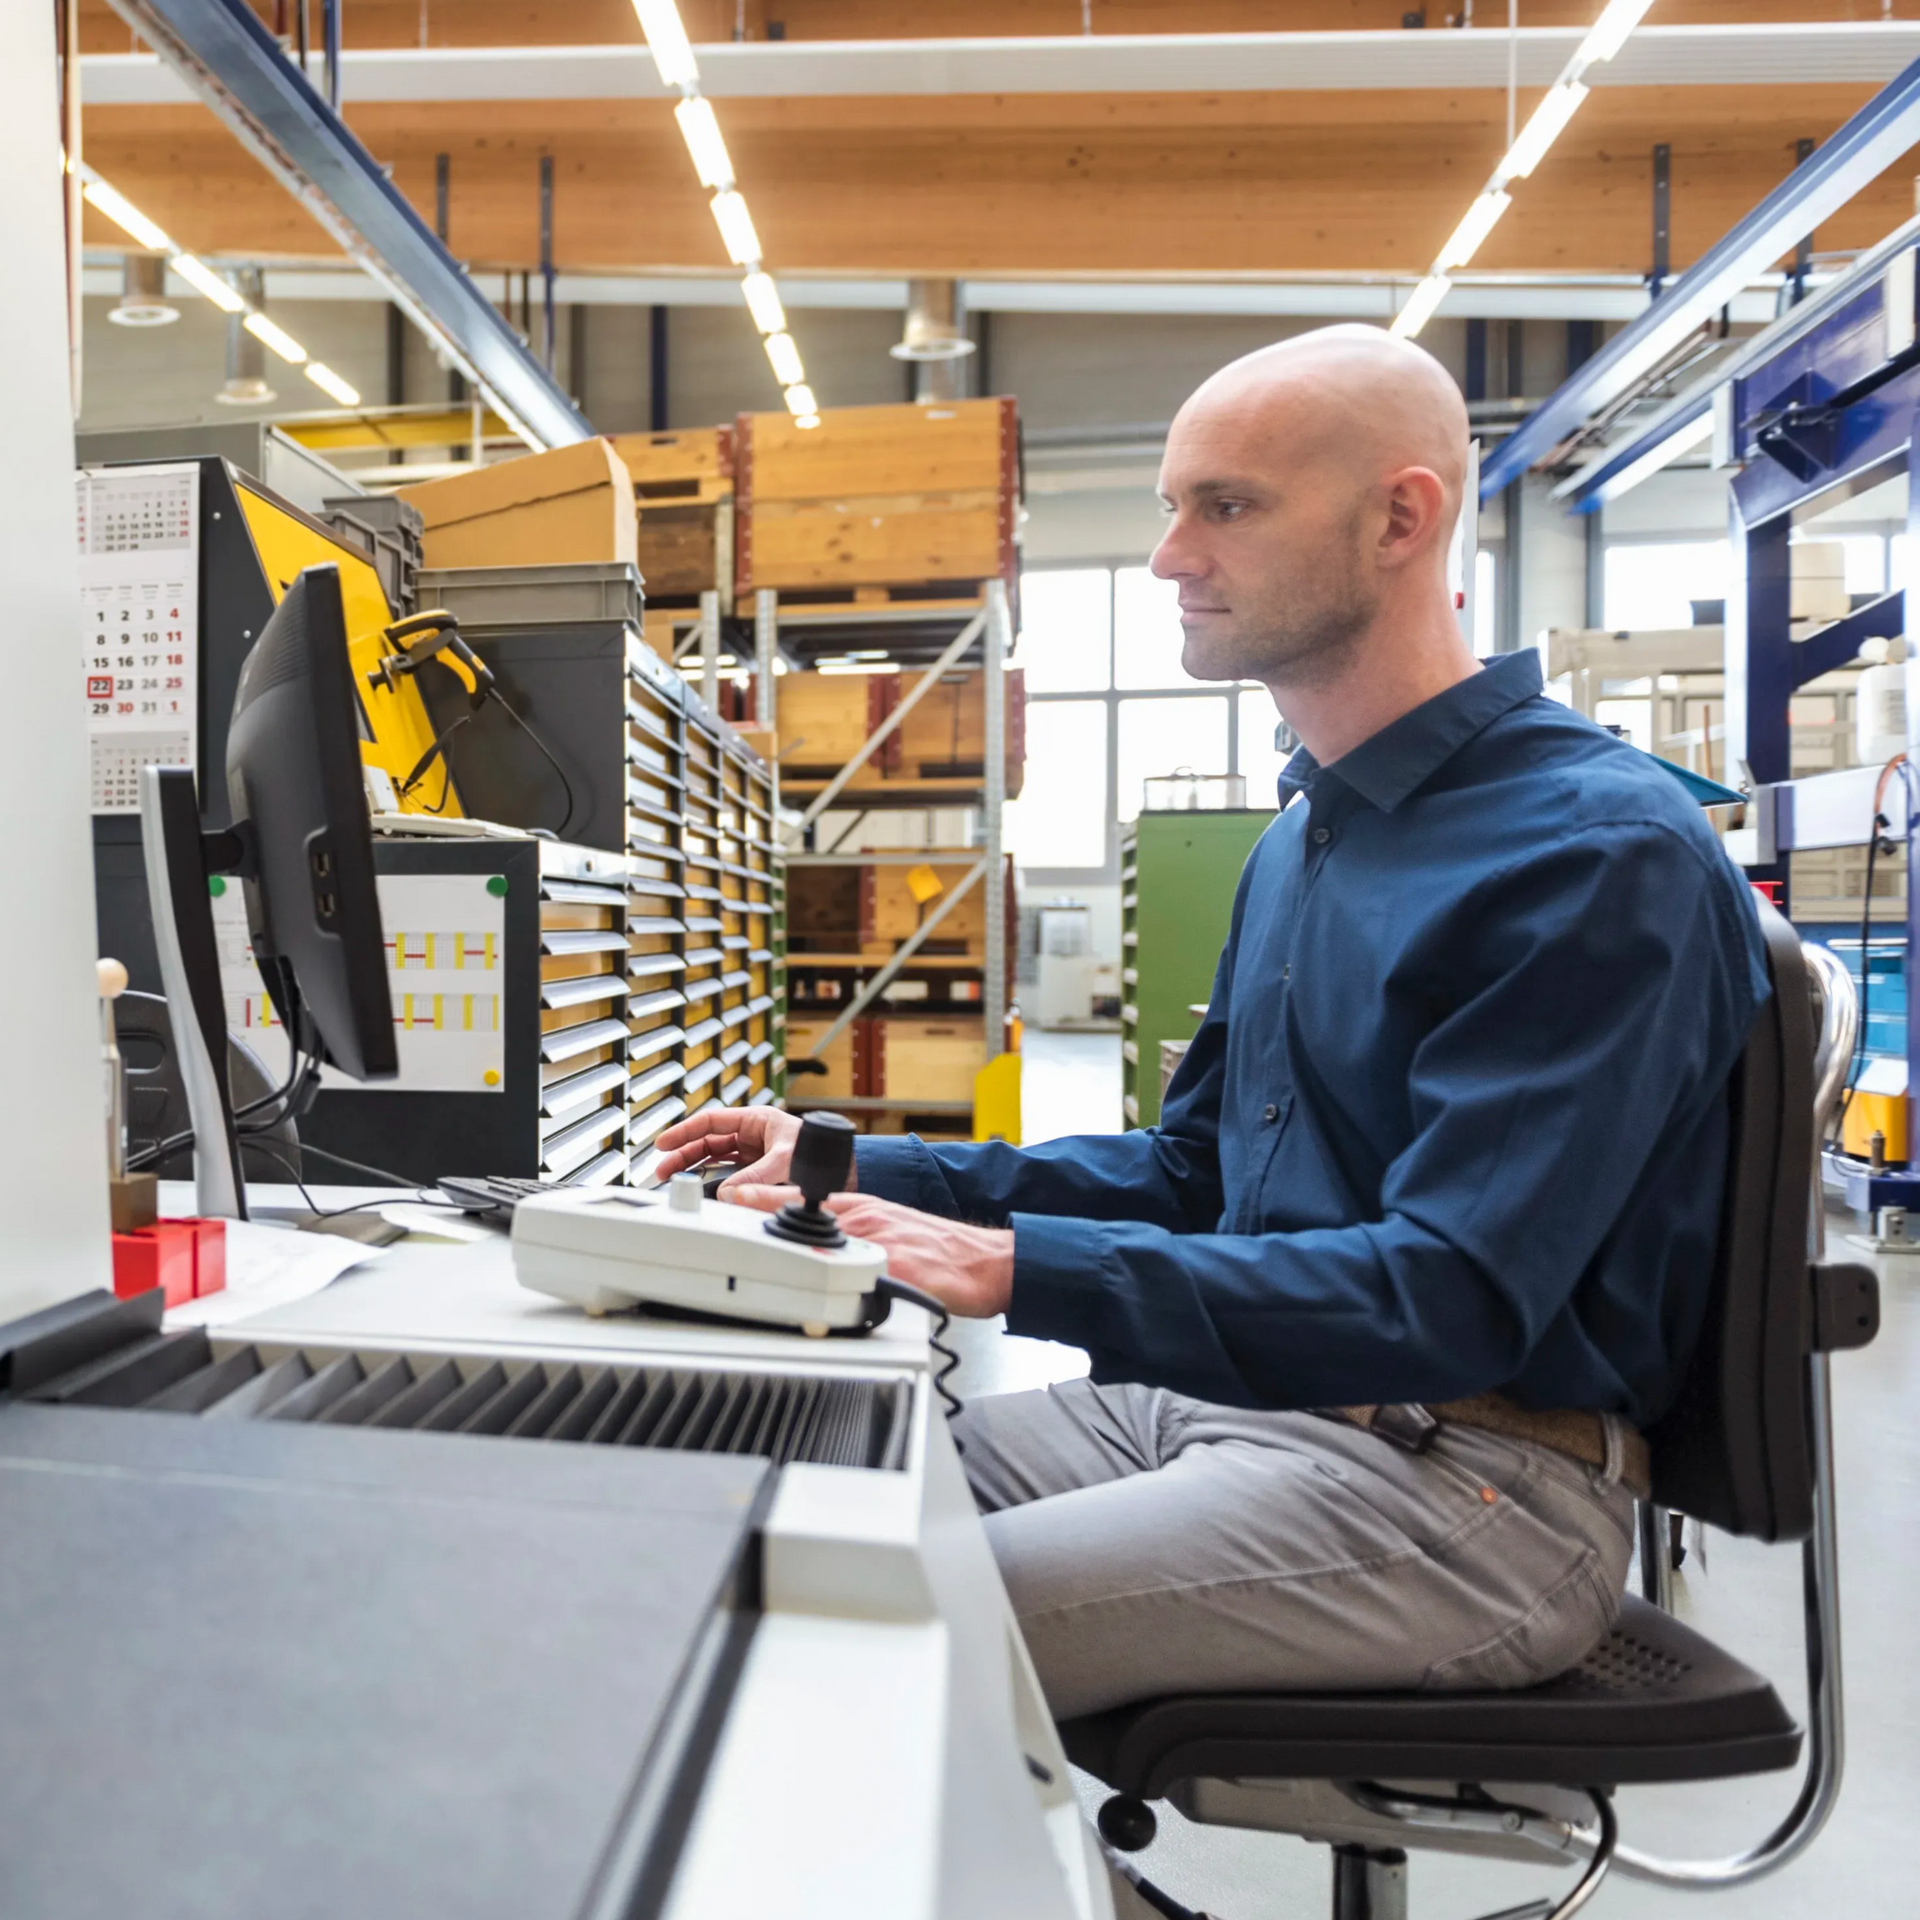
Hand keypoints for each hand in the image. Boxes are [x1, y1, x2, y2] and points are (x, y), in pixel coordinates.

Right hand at [653, 1106, 843, 1195]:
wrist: (846, 1170)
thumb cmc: (823, 1153)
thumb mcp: (787, 1161)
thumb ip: (758, 1177)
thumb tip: (729, 1192)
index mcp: (756, 1120)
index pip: (711, 1121)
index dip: (684, 1131)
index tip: (663, 1143)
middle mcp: (752, 1135)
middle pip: (707, 1141)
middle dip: (683, 1154)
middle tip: (662, 1170)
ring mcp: (753, 1153)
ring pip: (714, 1157)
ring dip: (693, 1168)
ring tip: (673, 1180)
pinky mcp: (758, 1170)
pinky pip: (727, 1173)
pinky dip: (712, 1180)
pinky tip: (699, 1189)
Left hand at [725, 1185, 1012, 1318]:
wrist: (986, 1261)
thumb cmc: (939, 1250)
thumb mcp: (888, 1229)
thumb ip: (849, 1234)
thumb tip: (808, 1244)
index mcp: (860, 1209)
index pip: (801, 1196)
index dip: (761, 1197)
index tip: (729, 1196)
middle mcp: (866, 1220)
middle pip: (806, 1217)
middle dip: (767, 1227)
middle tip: (727, 1234)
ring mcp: (882, 1242)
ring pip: (828, 1241)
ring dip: (795, 1252)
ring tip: (762, 1261)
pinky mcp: (901, 1268)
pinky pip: (865, 1274)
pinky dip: (840, 1280)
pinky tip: (820, 1288)